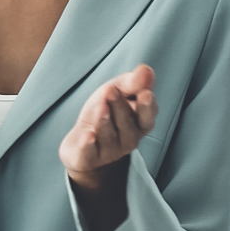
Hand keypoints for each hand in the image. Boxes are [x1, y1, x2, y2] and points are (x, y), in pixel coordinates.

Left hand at [59, 65, 157, 189]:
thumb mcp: (118, 91)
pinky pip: (90, 155)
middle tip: (110, 91)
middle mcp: (128, 139)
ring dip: (104, 122)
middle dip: (119, 107)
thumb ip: (132, 82)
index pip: (147, 116)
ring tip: (100, 108)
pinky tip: (88, 137)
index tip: (144, 94)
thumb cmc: (105, 110)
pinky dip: (88, 147)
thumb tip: (146, 70)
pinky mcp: (88, 159)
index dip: (147, 107)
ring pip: (108, 137)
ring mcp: (109, 152)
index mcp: (140, 123)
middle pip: (126, 124)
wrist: (82, 140)